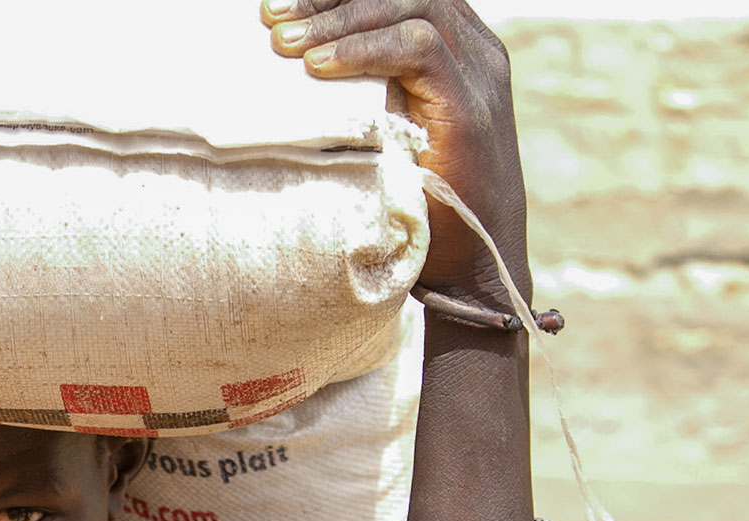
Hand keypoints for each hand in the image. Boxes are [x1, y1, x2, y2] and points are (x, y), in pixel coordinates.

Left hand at [262, 0, 527, 301]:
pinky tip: (319, 66)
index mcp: (457, 49)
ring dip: (338, 20)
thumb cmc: (415, 204)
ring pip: (409, 8)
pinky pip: (420, 49)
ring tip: (282, 41)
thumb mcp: (383, 134)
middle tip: (269, 12)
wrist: (470, 266)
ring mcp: (479, 76)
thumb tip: (288, 75)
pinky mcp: (472, 107)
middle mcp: (474, 51)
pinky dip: (365, 50)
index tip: (279, 7)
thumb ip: (360, 96)